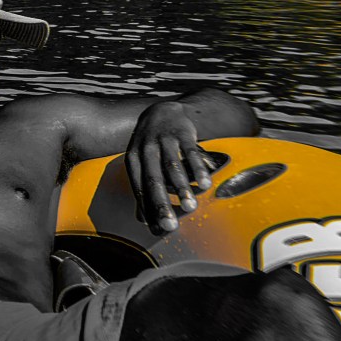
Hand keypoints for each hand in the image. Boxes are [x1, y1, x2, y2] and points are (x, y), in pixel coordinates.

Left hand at [124, 100, 214, 234]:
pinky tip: (206, 184)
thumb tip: (143, 221)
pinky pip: (191, 153)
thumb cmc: (151, 146)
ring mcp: (164, 140)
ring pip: (172, 167)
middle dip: (163, 203)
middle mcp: (146, 149)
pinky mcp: (182, 133)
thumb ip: (143, 189)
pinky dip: (198, 169)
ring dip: (182, 188)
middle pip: (154, 179)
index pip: (139, 187)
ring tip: (190, 207)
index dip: (147, 209)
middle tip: (171, 226)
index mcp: (134, 160)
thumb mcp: (141, 163)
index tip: (156, 229)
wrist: (161, 111)